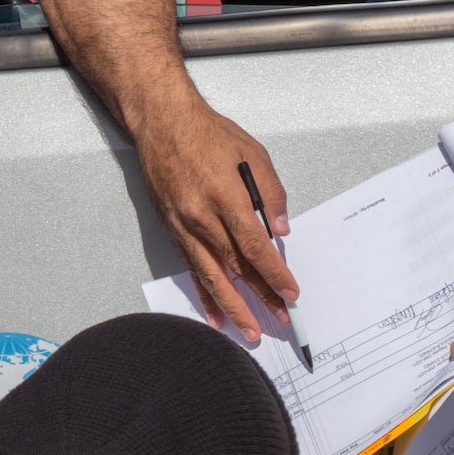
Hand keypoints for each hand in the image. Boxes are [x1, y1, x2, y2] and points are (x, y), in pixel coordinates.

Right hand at [134, 88, 296, 342]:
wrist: (162, 123)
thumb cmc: (209, 134)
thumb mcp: (252, 154)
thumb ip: (270, 193)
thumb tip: (280, 230)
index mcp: (226, 197)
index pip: (256, 246)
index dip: (275, 273)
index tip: (291, 291)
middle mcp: (202, 217)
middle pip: (237, 267)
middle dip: (261, 296)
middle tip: (281, 318)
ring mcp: (185, 227)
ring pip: (212, 276)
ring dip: (233, 307)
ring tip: (250, 331)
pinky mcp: (173, 231)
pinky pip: (191, 270)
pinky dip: (204, 295)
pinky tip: (215, 316)